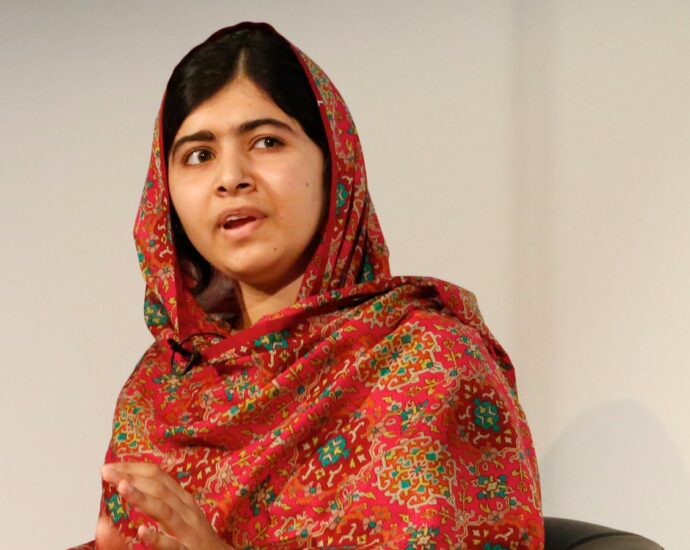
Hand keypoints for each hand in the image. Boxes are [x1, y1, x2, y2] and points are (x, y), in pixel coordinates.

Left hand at [99, 462, 230, 548]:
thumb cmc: (195, 539)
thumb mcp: (179, 516)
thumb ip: (155, 505)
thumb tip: (119, 506)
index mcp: (181, 500)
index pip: (158, 475)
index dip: (134, 468)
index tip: (111, 466)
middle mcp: (186, 510)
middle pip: (159, 488)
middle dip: (132, 477)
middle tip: (107, 472)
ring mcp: (187, 531)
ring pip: (165, 511)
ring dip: (143, 498)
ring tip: (122, 488)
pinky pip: (172, 545)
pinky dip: (157, 538)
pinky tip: (141, 532)